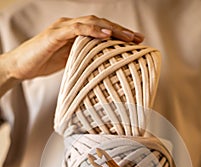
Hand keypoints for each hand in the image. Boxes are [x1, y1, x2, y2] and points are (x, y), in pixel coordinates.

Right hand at [3, 16, 143, 80]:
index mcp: (76, 34)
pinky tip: (106, 35)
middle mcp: (71, 26)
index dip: (119, 35)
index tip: (136, 43)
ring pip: (92, 23)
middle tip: (138, 39)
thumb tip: (103, 68)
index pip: (101, 31)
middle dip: (121, 31)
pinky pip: (76, 28)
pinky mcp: (55, 34)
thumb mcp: (70, 63)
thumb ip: (85, 60)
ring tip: (128, 37)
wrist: (21, 66)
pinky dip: (92, 30)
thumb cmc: (43, 64)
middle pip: (101, 24)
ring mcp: (63, 28)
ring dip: (112, 29)